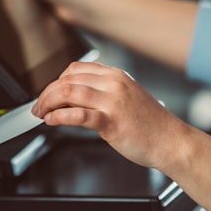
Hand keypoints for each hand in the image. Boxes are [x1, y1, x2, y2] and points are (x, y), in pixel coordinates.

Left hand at [31, 61, 188, 169]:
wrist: (172, 141)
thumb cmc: (151, 124)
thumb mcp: (126, 97)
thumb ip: (102, 92)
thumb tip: (73, 97)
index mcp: (115, 75)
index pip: (75, 69)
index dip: (55, 81)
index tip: (48, 93)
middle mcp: (113, 84)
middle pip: (68, 79)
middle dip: (47, 93)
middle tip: (38, 106)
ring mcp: (112, 101)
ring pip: (69, 92)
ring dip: (48, 103)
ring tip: (41, 113)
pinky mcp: (111, 121)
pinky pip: (78, 114)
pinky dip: (60, 116)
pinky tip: (52, 121)